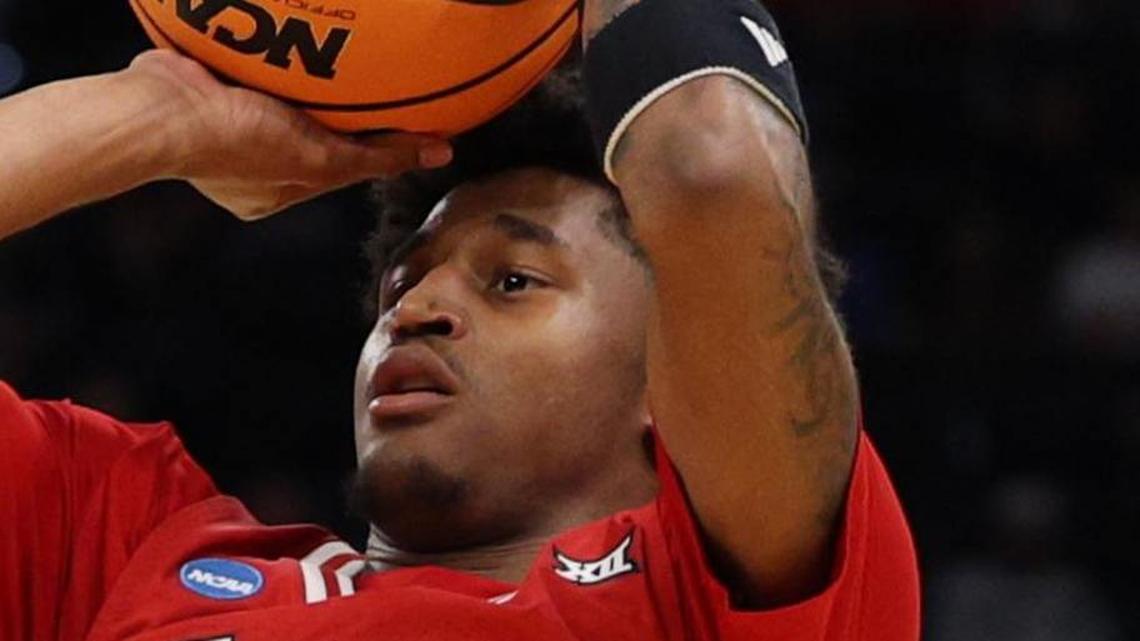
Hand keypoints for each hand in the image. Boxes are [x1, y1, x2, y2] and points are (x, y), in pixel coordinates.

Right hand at [126, 50, 451, 219]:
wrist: (161, 108)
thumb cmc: (239, 145)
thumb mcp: (321, 161)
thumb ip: (376, 158)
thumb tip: (441, 155)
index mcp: (270, 190)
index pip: (334, 166)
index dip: (370, 146)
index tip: (406, 119)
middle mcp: (249, 159)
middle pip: (311, 132)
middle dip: (341, 112)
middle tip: (379, 83)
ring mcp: (226, 120)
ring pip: (288, 99)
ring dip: (314, 78)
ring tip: (347, 52)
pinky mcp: (213, 83)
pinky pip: (261, 68)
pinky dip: (284, 56)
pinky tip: (308, 34)